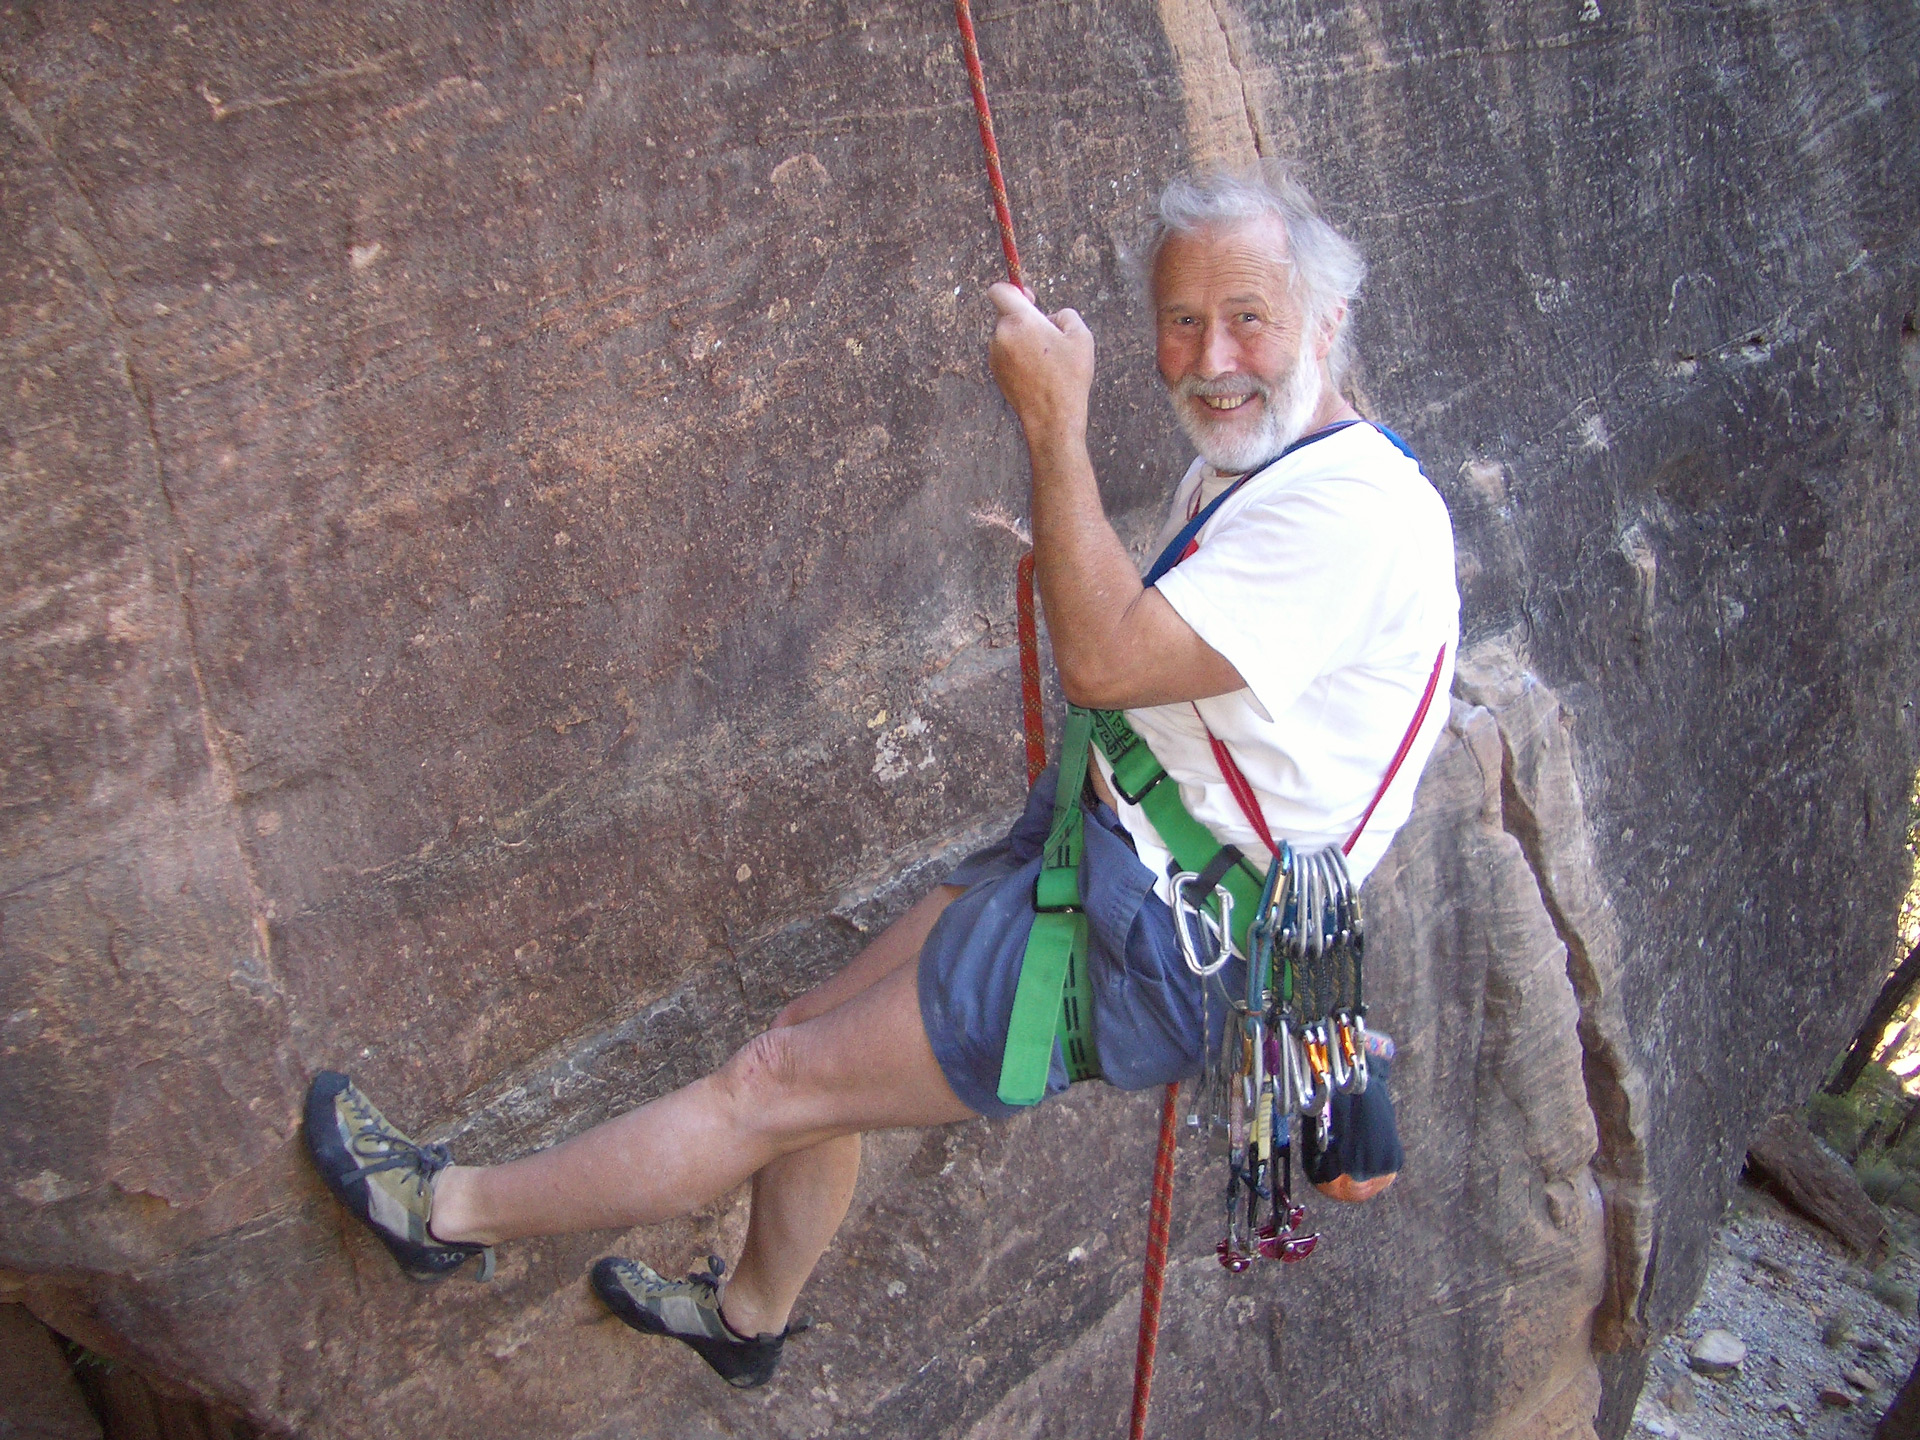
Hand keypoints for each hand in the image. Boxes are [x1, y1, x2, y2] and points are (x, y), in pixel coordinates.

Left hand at [985, 282, 1094, 448]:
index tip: (1029, 299)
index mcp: (1020, 321)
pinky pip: (1005, 352)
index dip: (1013, 289)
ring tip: (1047, 357)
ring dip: (1022, 337)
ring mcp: (995, 355)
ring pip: (1007, 334)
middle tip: (1046, 331)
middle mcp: (1001, 335)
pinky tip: (1038, 370)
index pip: (1000, 290)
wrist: (1052, 417)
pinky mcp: (995, 371)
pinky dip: (1018, 354)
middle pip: (1006, 313)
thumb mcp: (1081, 336)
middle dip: (1024, 317)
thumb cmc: (1069, 377)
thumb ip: (1064, 314)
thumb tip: (1051, 317)